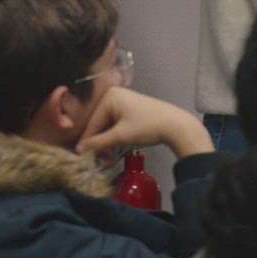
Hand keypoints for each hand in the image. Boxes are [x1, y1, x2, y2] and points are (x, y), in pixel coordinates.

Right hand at [76, 87, 212, 161]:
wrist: (178, 126)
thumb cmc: (147, 127)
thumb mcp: (121, 136)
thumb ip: (99, 143)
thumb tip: (79, 150)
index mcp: (110, 97)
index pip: (93, 122)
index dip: (87, 141)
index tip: (79, 156)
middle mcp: (115, 96)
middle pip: (101, 124)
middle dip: (101, 145)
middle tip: (100, 162)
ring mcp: (125, 102)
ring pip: (110, 127)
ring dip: (109, 144)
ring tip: (108, 161)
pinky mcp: (133, 110)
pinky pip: (119, 125)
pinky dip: (117, 138)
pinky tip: (115, 152)